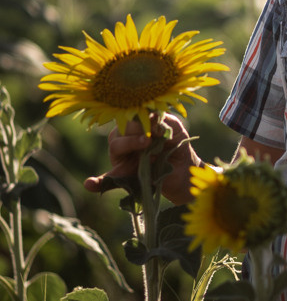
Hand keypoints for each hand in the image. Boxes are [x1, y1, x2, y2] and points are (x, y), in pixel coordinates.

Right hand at [85, 113, 200, 204]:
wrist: (184, 172)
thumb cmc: (177, 145)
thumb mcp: (175, 128)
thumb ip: (164, 121)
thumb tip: (152, 122)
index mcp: (135, 126)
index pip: (129, 115)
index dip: (140, 117)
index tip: (154, 122)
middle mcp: (125, 140)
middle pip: (121, 129)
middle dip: (135, 130)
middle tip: (151, 136)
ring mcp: (122, 158)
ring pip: (115, 146)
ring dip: (129, 144)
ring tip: (146, 144)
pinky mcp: (123, 176)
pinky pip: (105, 180)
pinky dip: (97, 182)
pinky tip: (89, 184)